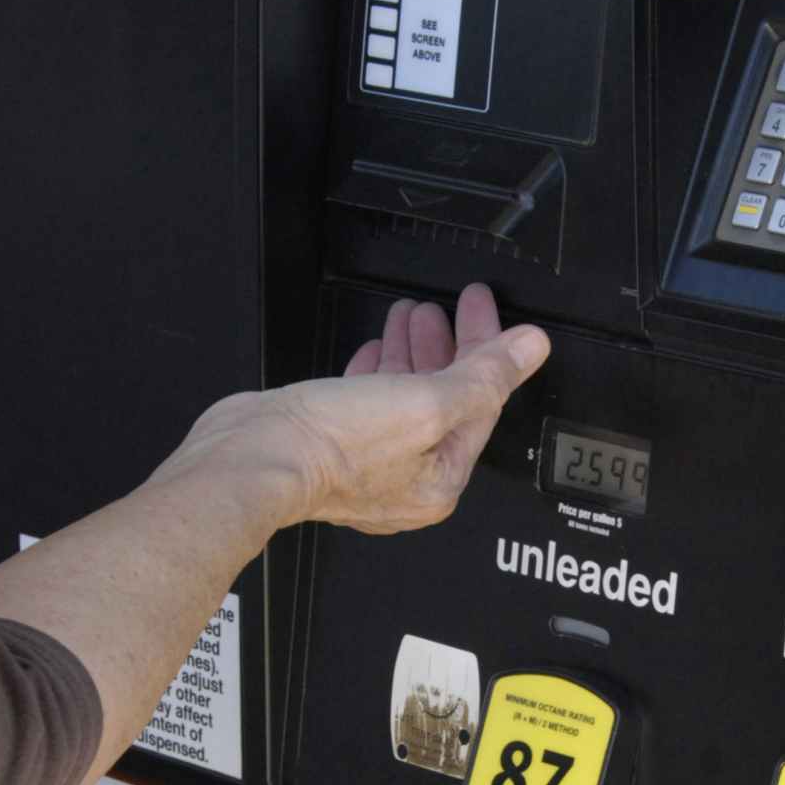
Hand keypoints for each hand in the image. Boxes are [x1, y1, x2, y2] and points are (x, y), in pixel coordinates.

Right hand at [175, 284, 548, 534]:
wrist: (254, 459)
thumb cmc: (333, 449)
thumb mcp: (427, 403)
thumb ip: (484, 376)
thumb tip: (530, 350)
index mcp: (442, 479)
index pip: (483, 404)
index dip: (489, 348)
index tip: (484, 307)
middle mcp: (407, 478)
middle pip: (448, 400)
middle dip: (454, 346)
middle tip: (459, 304)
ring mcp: (368, 464)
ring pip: (406, 397)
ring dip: (415, 351)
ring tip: (418, 314)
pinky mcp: (333, 445)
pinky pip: (369, 401)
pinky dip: (379, 370)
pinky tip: (378, 349)